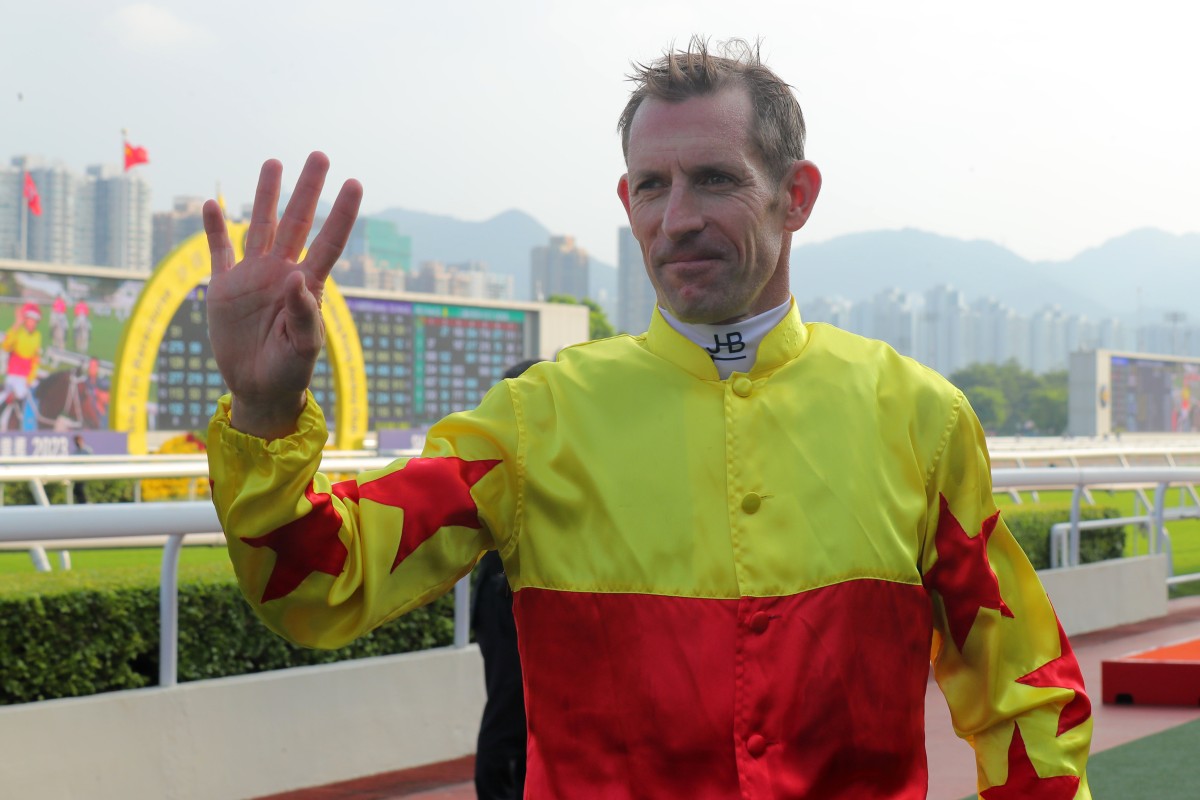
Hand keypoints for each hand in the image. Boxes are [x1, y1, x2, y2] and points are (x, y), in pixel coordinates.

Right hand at [203, 152, 361, 438]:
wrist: (259, 388)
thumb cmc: (290, 370)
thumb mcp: (303, 348)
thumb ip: (303, 315)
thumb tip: (297, 277)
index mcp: (308, 285)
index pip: (329, 241)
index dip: (342, 213)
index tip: (355, 183)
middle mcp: (282, 271)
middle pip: (298, 221)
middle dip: (308, 189)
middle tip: (319, 155)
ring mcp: (254, 275)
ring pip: (261, 225)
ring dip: (266, 195)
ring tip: (273, 163)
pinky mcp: (225, 287)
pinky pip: (218, 251)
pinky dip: (214, 229)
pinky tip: (212, 205)